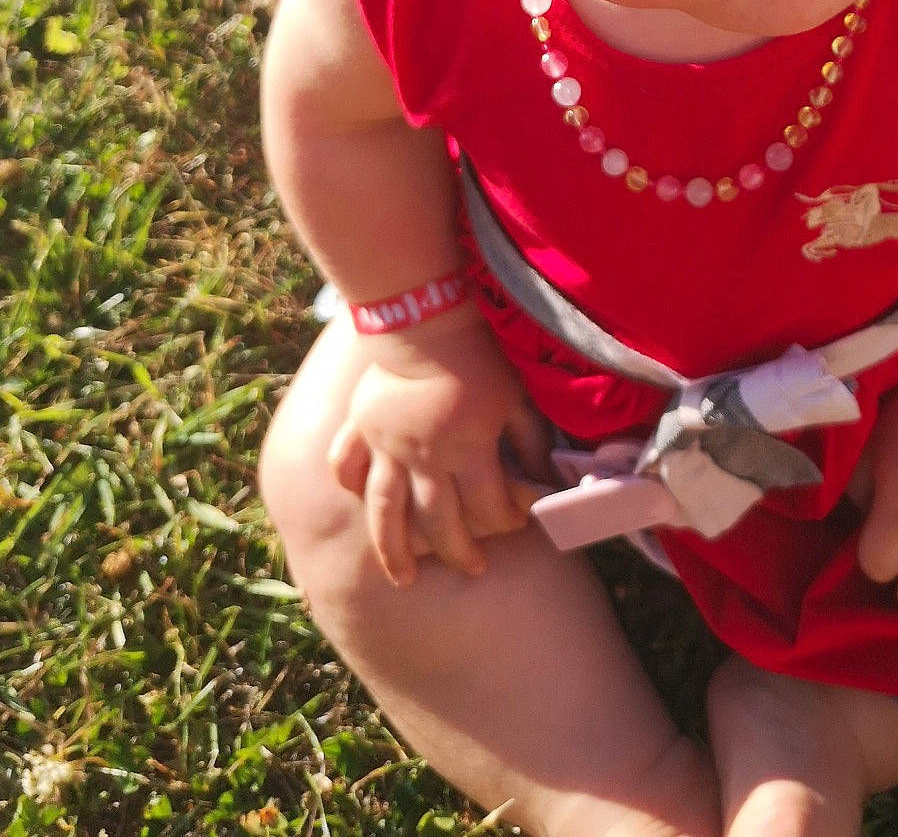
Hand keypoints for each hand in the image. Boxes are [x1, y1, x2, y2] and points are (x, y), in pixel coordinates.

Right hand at [327, 306, 552, 587]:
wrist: (425, 318)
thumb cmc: (478, 354)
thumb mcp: (516, 396)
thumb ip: (533, 440)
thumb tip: (548, 477)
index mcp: (466, 452)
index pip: (490, 507)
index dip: (509, 519)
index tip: (521, 523)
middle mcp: (423, 460)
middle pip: (439, 523)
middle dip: (459, 552)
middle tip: (473, 569)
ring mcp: (387, 447)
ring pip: (385, 512)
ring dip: (395, 550)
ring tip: (403, 579)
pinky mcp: (362, 426)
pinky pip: (348, 463)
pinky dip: (349, 484)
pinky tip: (353, 501)